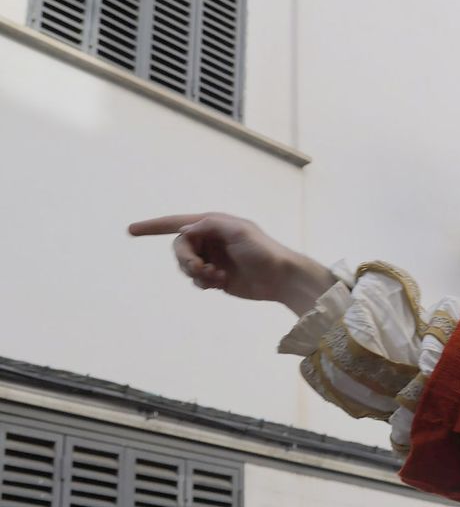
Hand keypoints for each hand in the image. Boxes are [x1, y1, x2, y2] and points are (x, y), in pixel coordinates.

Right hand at [127, 212, 335, 312]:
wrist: (281, 278)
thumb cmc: (264, 251)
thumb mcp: (239, 231)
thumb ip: (210, 226)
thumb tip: (184, 231)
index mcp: (213, 224)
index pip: (177, 223)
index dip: (153, 226)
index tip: (131, 230)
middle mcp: (209, 239)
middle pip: (179, 248)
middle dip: (186, 260)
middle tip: (201, 269)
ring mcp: (211, 259)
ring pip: (185, 266)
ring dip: (196, 273)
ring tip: (216, 277)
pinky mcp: (215, 277)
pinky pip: (195, 280)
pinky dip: (203, 283)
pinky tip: (221, 283)